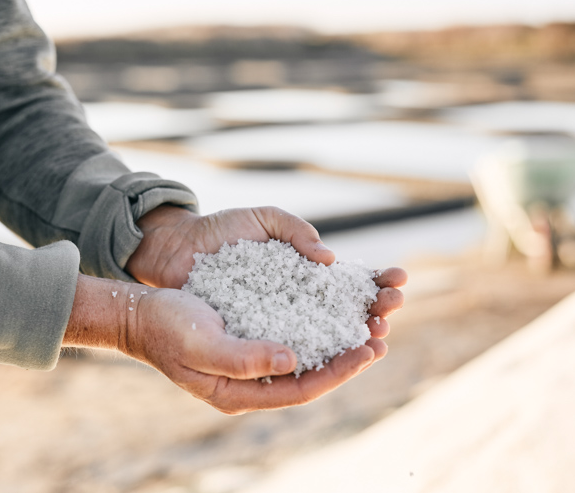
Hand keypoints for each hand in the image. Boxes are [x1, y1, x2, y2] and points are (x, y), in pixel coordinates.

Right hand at [121, 278, 403, 413]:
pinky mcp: (249, 340)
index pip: (300, 389)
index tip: (367, 351)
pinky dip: (314, 327)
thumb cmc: (166, 327)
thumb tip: (292, 361)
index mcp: (239, 393)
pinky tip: (331, 312)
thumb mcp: (201, 342)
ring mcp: (250, 362)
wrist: (141, 312)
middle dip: (346, 361)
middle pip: (309, 377)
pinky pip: (290, 338)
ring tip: (366, 327)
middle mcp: (250, 382)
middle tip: (379, 339)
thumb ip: (242, 357)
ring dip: (335, 344)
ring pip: (304, 358)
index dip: (337, 372)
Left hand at [126, 203, 405, 338]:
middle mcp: (294, 301)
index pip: (348, 282)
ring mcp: (276, 322)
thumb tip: (329, 260)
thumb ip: (295, 229)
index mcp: (302, 272)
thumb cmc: (219, 232)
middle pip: (344, 311)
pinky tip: (336, 352)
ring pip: (323, 335)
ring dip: (353, 337)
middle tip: (393, 309)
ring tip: (378, 335)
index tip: (399, 279)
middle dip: (374, 310)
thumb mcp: (262, 220)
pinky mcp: (254, 338)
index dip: (376, 283)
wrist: (174, 249)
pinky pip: (288, 349)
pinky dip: (315, 353)